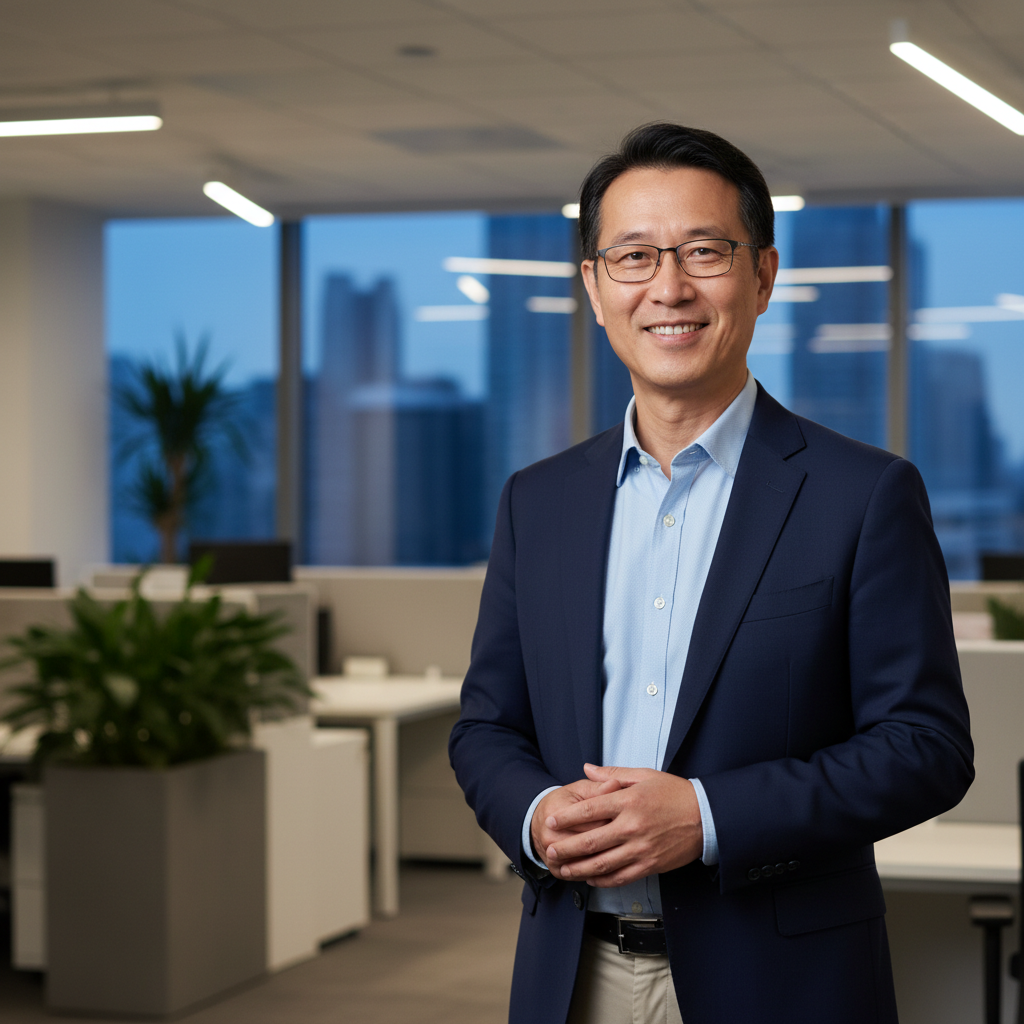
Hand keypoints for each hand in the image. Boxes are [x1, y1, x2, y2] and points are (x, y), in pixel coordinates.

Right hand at [530, 776, 622, 869]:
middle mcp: (550, 837)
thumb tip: (616, 785)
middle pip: (591, 843)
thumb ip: (598, 788)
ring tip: (624, 851)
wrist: (539, 822)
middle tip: (628, 836)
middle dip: (613, 840)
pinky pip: (582, 875)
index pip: (592, 819)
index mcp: (556, 812)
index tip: (628, 817)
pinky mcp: (556, 871)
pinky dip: (599, 873)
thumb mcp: (579, 790)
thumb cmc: (563, 803)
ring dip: (608, 860)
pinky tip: (613, 865)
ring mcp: (552, 857)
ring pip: (588, 863)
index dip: (614, 819)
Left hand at [542, 764, 703, 886]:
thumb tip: (587, 768)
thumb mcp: (644, 775)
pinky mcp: (650, 865)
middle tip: (549, 850)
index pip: (589, 810)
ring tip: (562, 868)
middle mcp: (632, 826)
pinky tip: (590, 878)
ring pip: (602, 863)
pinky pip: (620, 876)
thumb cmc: (675, 793)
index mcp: (629, 801)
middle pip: (590, 841)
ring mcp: (641, 848)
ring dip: (578, 868)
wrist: (706, 817)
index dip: (566, 817)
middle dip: (566, 847)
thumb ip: (612, 775)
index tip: (550, 821)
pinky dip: (602, 880)